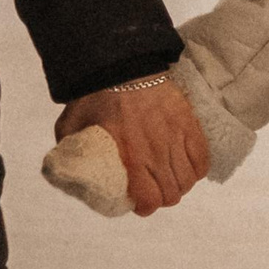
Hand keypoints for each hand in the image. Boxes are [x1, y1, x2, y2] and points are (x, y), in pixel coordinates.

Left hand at [56, 77, 207, 215]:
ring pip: (188, 179)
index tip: (140, 203)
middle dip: (162, 198)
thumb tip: (67, 169)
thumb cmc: (96, 93)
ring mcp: (176, 137)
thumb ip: (70, 149)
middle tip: (154, 190)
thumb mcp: (72, 125)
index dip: (146, 206)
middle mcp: (156, 150)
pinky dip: (196, 168)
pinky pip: (202, 159)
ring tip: (170, 179)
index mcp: (129, 154)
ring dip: (179, 185)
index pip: (150, 199)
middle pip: (172, 193)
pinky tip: (186, 166)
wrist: (123, 62)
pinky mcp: (189, 123)